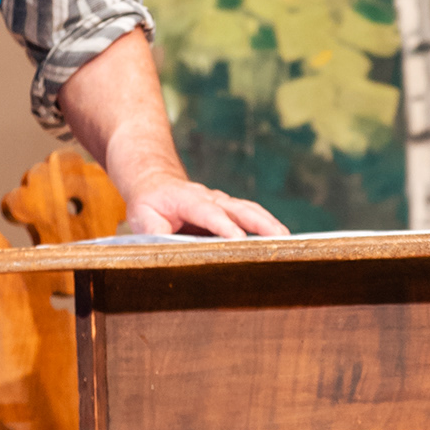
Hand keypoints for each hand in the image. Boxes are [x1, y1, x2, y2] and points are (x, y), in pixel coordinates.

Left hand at [118, 173, 286, 239]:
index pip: (208, 212)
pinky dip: (267, 225)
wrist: (156, 183)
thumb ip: (154, 231)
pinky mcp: (228, 211)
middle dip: (260, 223)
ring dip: (269, 224)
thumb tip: (167, 246)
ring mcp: (222, 203)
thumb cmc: (149, 203)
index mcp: (188, 199)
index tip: (237, 239)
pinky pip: (250, 216)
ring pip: (250, 210)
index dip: (223, 225)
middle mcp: (210, 198)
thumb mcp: (142, 216)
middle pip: (239, 208)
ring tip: (287, 240)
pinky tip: (280, 239)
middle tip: (278, 238)